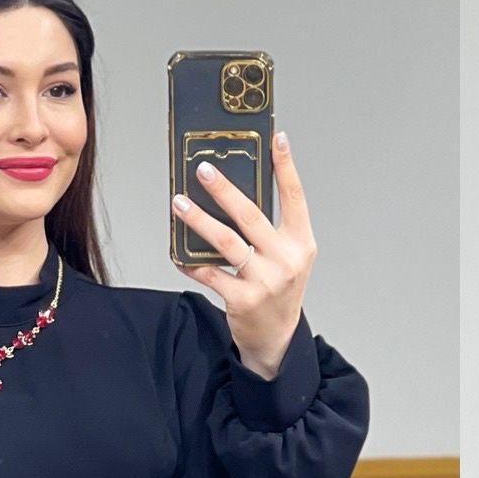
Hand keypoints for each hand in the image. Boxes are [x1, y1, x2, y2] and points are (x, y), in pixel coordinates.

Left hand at [170, 131, 315, 380]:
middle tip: (203, 169)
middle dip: (224, 190)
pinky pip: (210, 273)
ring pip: (226, 242)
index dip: (286, 166)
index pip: (295, 198)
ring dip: (198, 220)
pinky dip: (190, 262)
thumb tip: (233, 190)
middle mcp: (286, 260)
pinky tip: (177, 252)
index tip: (276, 138)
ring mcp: (265, 281)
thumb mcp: (288, 257)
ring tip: (179, 203)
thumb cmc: (279, 290)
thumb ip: (270, 228)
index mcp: (301, 244)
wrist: (276, 339)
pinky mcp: (243, 300)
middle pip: (251, 215)